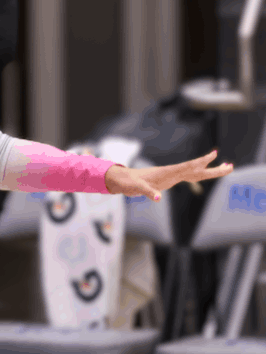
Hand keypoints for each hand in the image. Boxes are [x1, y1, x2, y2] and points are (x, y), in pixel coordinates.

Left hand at [104, 149, 233, 200]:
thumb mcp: (138, 188)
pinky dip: (199, 174)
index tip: (213, 155)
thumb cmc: (130, 182)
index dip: (201, 162)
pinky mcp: (170, 179)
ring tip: (226, 167)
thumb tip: (158, 198)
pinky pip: (189, 176)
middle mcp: (172, 172)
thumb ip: (148, 192)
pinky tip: (207, 173)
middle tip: (230, 166)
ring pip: (195, 172)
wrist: (123, 179)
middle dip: (213, 168)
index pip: (188, 166)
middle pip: (196, 169)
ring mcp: (172, 175)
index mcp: (167, 172)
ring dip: (210, 170)